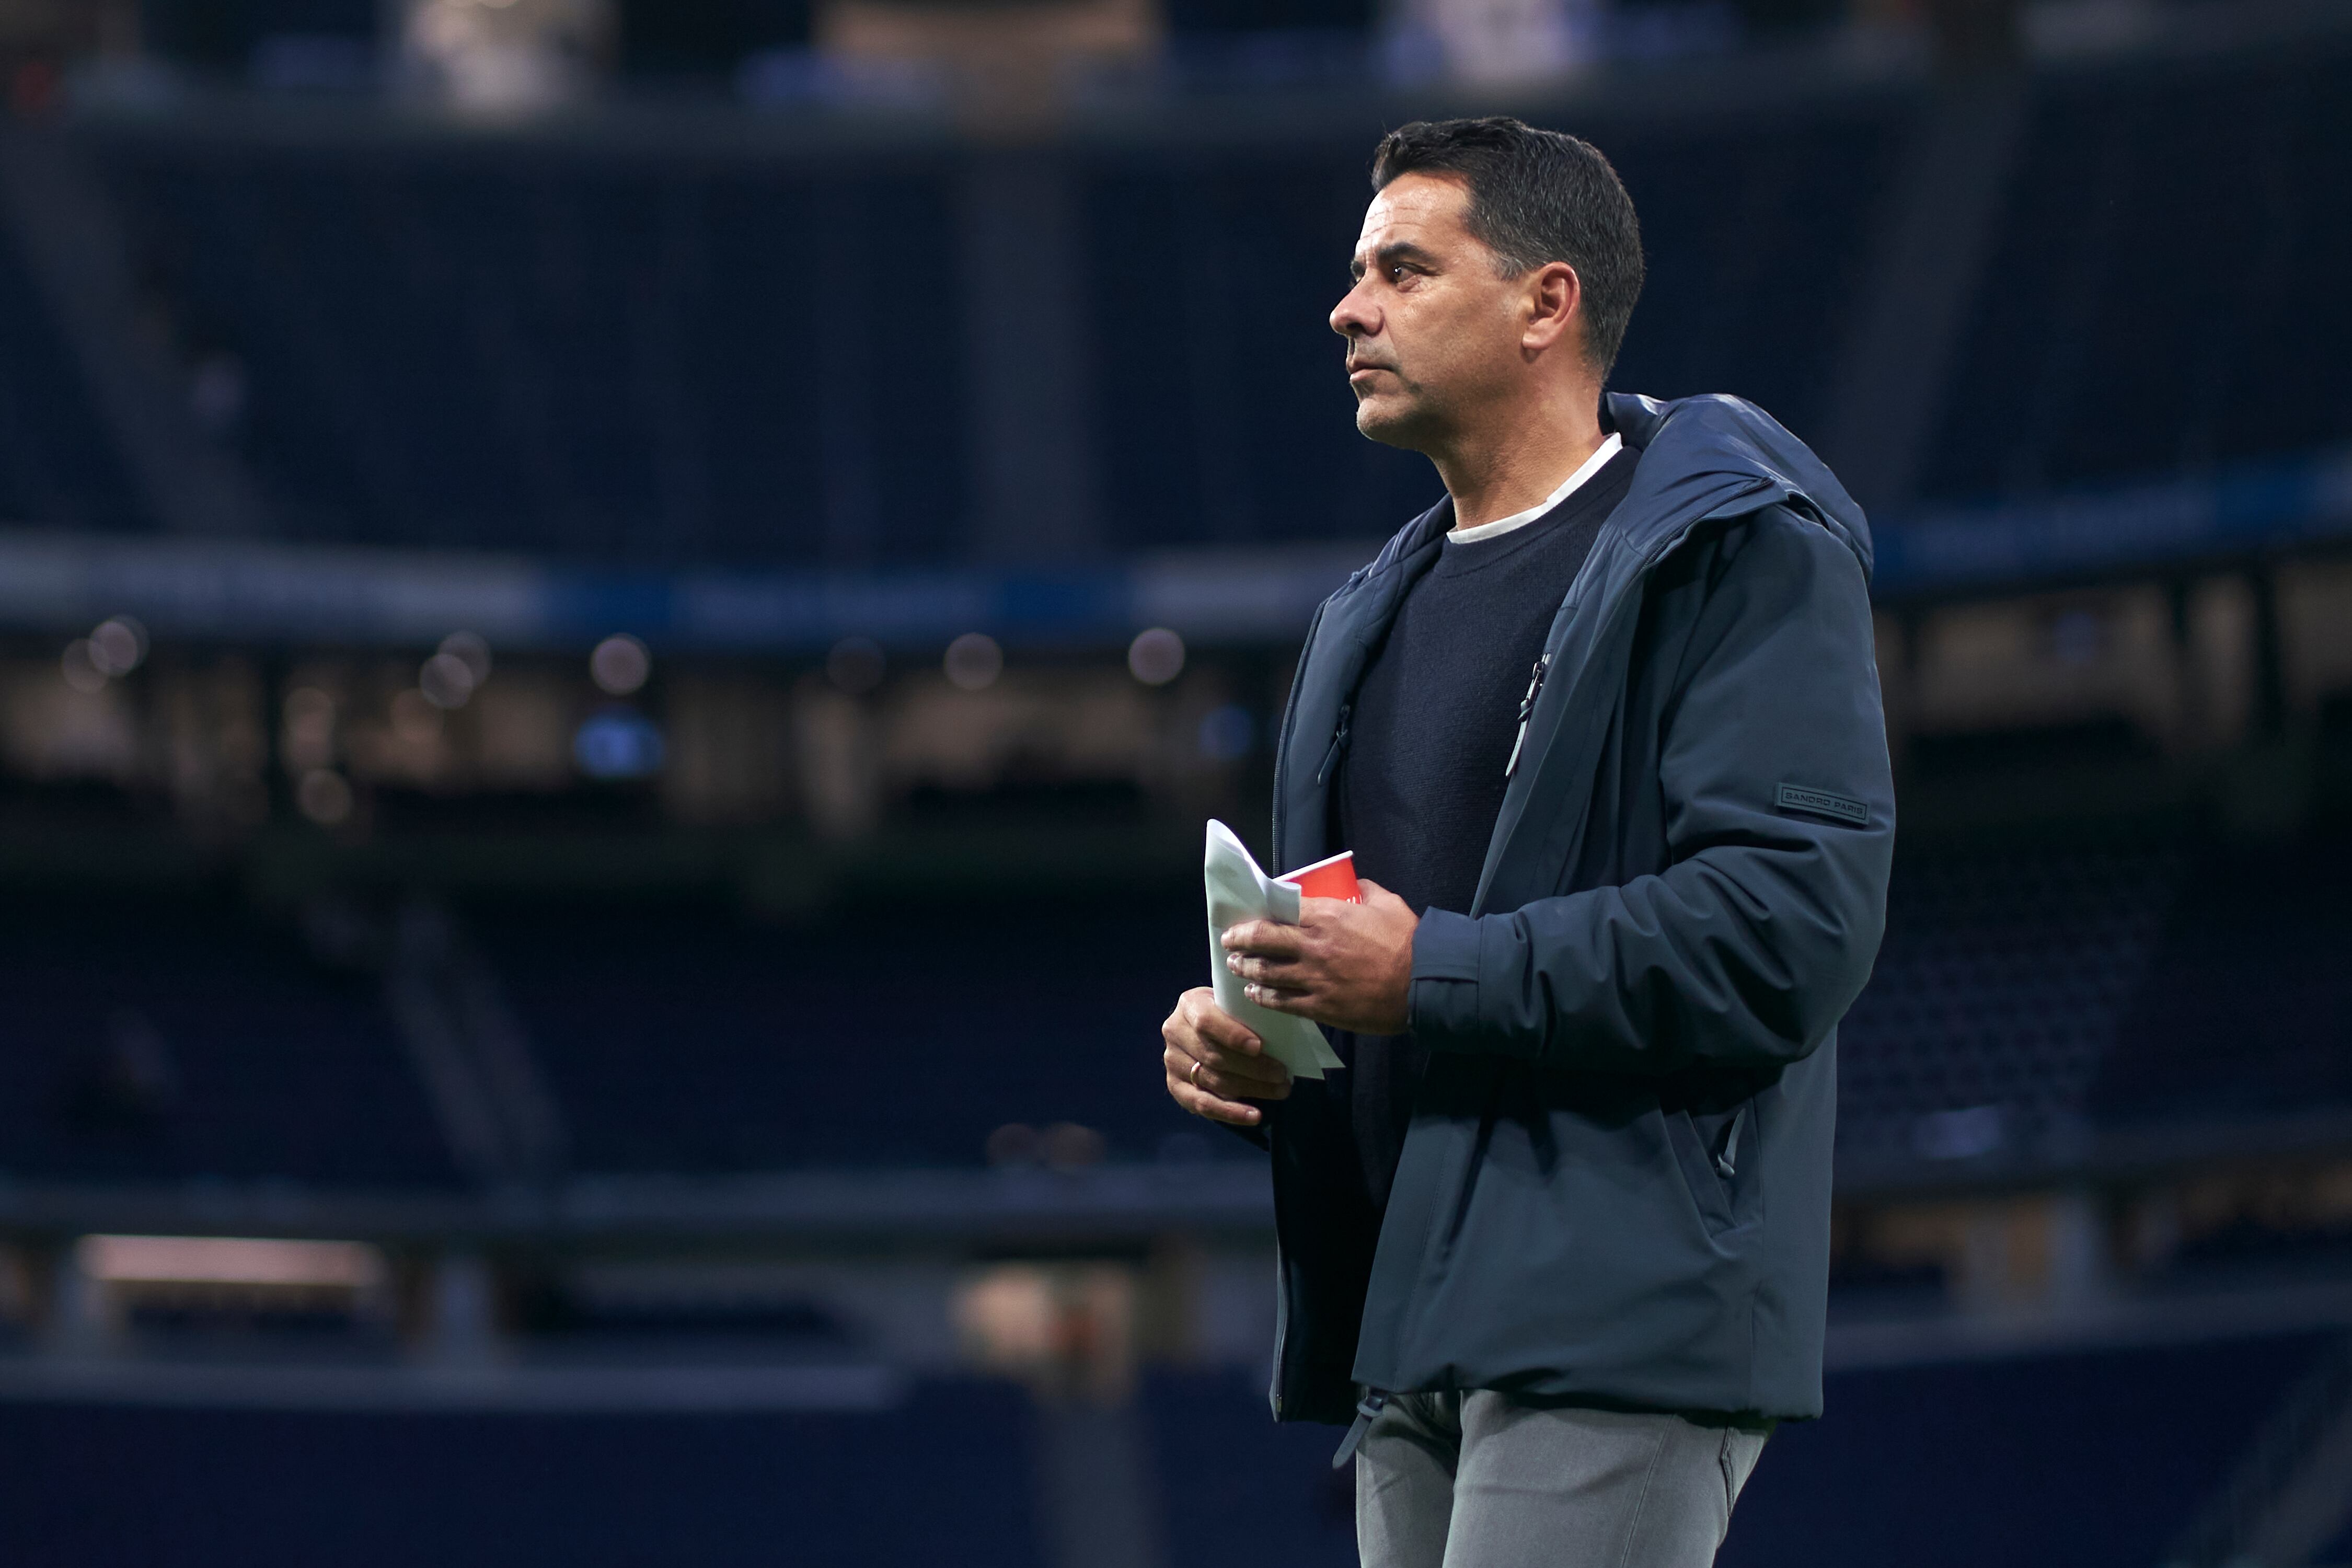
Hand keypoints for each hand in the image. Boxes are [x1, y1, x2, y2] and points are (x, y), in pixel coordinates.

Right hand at [1162, 986, 1291, 1126]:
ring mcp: (1172, 1061)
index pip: (1206, 1022)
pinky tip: (1254, 1116)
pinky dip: (1231, 1113)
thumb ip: (1245, 1012)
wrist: (1202, 1025)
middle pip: (1213, 1056)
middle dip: (1252, 1068)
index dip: (1232, 1036)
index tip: (1259, 1047)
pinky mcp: (1175, 1086)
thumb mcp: (1232, 1002)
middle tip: (1281, 1074)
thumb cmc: (1227, 1012)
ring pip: (1212, 1081)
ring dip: (1249, 1089)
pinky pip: (1202, 1105)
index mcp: (1189, 1005)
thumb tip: (1278, 1033)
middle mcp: (1175, 1032)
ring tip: (1279, 1091)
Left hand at [1221, 880, 1416, 1034]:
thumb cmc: (1408, 941)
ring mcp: (1314, 978)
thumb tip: (1356, 884)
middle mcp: (1312, 945)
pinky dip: (1265, 998)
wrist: (1424, 984)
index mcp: (1326, 915)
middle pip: (1263, 940)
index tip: (1246, 917)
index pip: (1279, 911)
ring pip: (1267, 973)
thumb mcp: (1388, 904)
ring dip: (1247, 969)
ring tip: (1236, 968)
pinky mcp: (1321, 1006)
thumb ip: (1366, 891)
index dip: (1257, 915)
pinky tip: (1256, 996)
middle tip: (1228, 941)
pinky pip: (1283, 1002)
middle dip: (1240, 940)